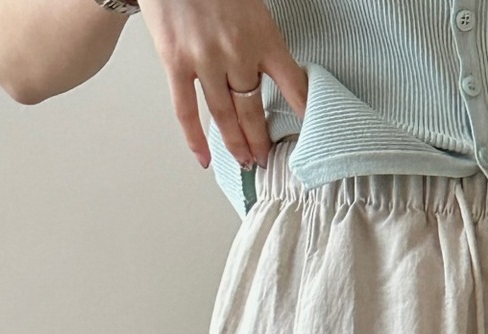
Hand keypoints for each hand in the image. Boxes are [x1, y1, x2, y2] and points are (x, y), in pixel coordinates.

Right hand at [136, 0, 307, 170]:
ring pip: (225, 115)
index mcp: (263, 35)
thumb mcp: (250, 2)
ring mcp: (205, 60)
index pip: (293, 84)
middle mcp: (238, 52)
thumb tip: (263, 59)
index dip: (303, 112)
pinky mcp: (176, 61)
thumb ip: (258, 32)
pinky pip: (186, 109)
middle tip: (266, 159)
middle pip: (254, 109)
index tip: (311, 133)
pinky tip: (204, 158)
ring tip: (244, 162)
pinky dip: (195, 138)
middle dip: (261, 140)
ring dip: (236, 144)